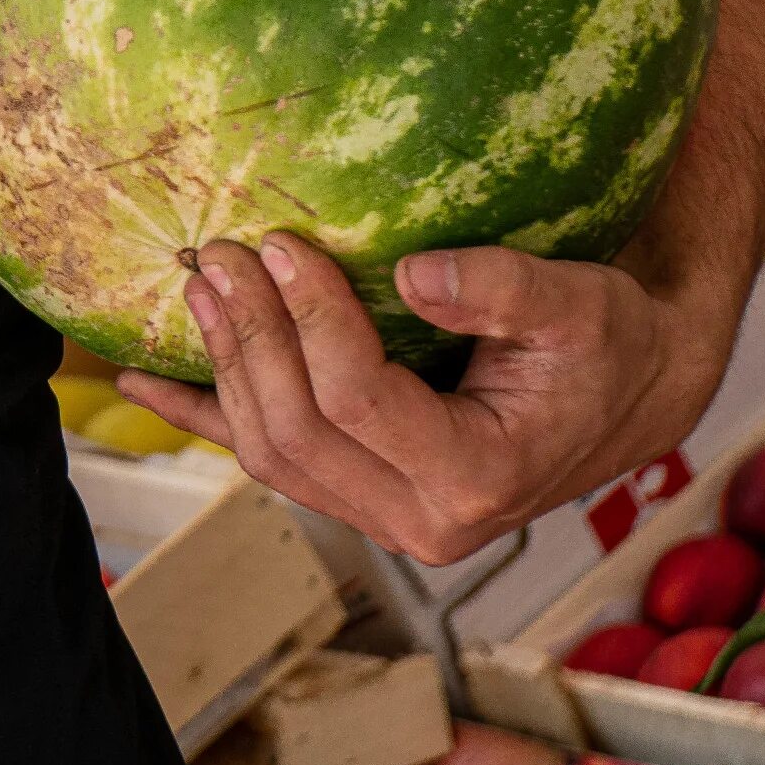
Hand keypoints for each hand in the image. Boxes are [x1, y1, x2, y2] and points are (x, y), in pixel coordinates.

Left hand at [115, 232, 733, 566]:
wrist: (624, 390)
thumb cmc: (609, 342)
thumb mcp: (583, 305)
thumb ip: (503, 290)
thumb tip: (413, 276)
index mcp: (478, 478)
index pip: (361, 400)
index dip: (311, 320)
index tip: (284, 244)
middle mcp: (424, 519)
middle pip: (300, 431)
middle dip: (252, 337)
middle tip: (220, 254)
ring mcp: (383, 515)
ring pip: (271, 450)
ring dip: (226, 366)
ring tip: (199, 283)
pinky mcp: (357, 493)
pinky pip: (263, 458)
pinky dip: (201, 416)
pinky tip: (140, 379)